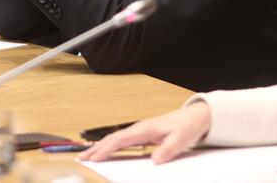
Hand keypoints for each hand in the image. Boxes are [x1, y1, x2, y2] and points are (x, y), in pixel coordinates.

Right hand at [79, 102, 211, 163]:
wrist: (195, 117)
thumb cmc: (187, 126)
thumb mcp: (180, 140)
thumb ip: (168, 150)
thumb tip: (154, 160)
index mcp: (145, 128)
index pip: (121, 139)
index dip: (106, 148)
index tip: (94, 157)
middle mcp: (140, 129)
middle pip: (113, 138)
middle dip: (96, 148)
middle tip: (81, 158)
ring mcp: (141, 131)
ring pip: (116, 139)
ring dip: (101, 147)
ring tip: (87, 156)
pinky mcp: (143, 135)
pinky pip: (123, 141)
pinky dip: (111, 146)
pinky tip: (106, 152)